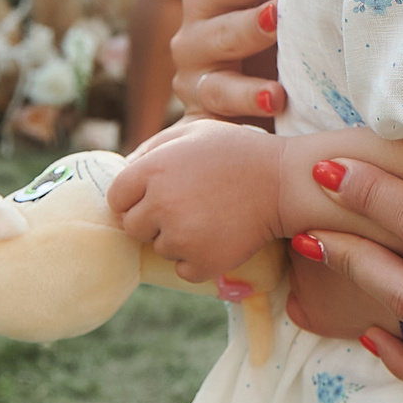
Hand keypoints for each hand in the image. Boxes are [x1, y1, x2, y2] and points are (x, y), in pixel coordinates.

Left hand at [110, 119, 402, 281]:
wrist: (285, 182)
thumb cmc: (238, 152)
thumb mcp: (193, 132)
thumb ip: (151, 149)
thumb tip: (123, 172)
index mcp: (153, 170)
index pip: (117, 198)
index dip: (135, 198)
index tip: (157, 196)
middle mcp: (160, 204)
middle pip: (133, 227)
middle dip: (153, 220)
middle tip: (188, 207)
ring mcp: (181, 237)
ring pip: (159, 249)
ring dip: (178, 239)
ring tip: (210, 217)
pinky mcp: (202, 263)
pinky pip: (182, 270)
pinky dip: (197, 260)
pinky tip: (219, 237)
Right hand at [171, 0, 287, 119]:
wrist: (251, 119)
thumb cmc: (269, 51)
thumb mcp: (278, 8)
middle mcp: (193, 30)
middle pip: (217, 8)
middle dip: (251, 3)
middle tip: (282, 6)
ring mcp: (192, 72)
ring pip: (212, 52)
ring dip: (245, 46)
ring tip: (278, 40)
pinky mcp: (199, 110)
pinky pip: (218, 101)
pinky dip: (246, 98)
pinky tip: (275, 98)